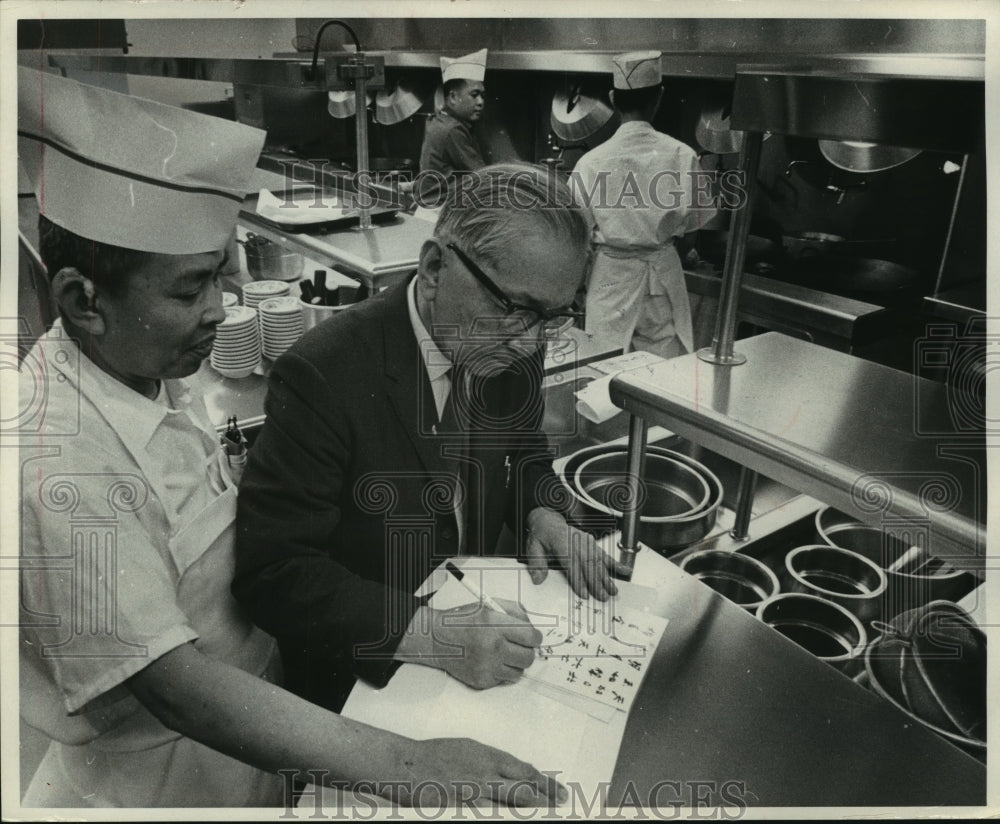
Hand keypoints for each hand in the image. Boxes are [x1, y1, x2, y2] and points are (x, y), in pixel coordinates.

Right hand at [384, 737, 566, 806]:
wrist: (402, 764)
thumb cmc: (430, 757)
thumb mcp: (463, 750)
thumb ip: (486, 763)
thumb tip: (505, 772)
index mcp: (485, 754)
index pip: (521, 769)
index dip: (542, 779)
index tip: (557, 788)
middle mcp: (483, 770)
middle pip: (523, 784)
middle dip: (545, 793)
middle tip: (562, 800)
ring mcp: (473, 789)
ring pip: (512, 799)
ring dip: (532, 806)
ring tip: (550, 811)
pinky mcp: (462, 805)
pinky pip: (490, 813)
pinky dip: (505, 816)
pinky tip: (518, 819)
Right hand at [396, 601, 541, 689]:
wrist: (437, 639)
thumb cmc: (463, 620)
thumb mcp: (489, 604)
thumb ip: (515, 611)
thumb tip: (532, 626)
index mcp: (495, 625)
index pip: (532, 637)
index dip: (534, 637)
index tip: (532, 638)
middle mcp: (492, 647)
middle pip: (528, 657)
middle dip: (527, 651)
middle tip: (519, 646)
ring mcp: (487, 667)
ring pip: (519, 672)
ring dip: (514, 663)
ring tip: (502, 653)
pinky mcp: (482, 681)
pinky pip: (503, 680)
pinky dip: (501, 671)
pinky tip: (490, 661)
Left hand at [524, 507, 631, 600]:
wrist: (548, 521)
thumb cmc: (541, 537)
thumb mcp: (532, 548)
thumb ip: (536, 564)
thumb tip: (538, 580)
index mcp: (561, 543)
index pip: (572, 563)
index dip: (579, 579)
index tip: (584, 594)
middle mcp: (576, 542)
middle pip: (588, 564)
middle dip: (596, 582)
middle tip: (603, 598)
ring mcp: (586, 542)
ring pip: (598, 561)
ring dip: (606, 577)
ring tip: (613, 591)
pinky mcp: (592, 543)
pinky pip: (604, 554)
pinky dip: (615, 564)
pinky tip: (625, 571)